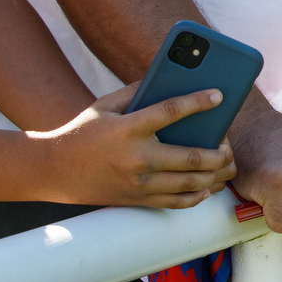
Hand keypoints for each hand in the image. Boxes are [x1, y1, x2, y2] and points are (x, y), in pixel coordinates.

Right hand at [33, 83, 235, 207]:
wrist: (53, 170)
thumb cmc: (83, 132)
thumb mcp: (105, 106)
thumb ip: (137, 92)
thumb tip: (171, 79)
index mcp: (128, 129)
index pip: (170, 112)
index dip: (197, 103)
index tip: (218, 96)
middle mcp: (137, 158)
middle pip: (191, 157)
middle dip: (219, 152)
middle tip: (228, 144)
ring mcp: (138, 183)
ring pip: (190, 183)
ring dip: (215, 175)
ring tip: (226, 165)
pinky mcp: (137, 200)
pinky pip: (176, 202)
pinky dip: (197, 196)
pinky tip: (207, 186)